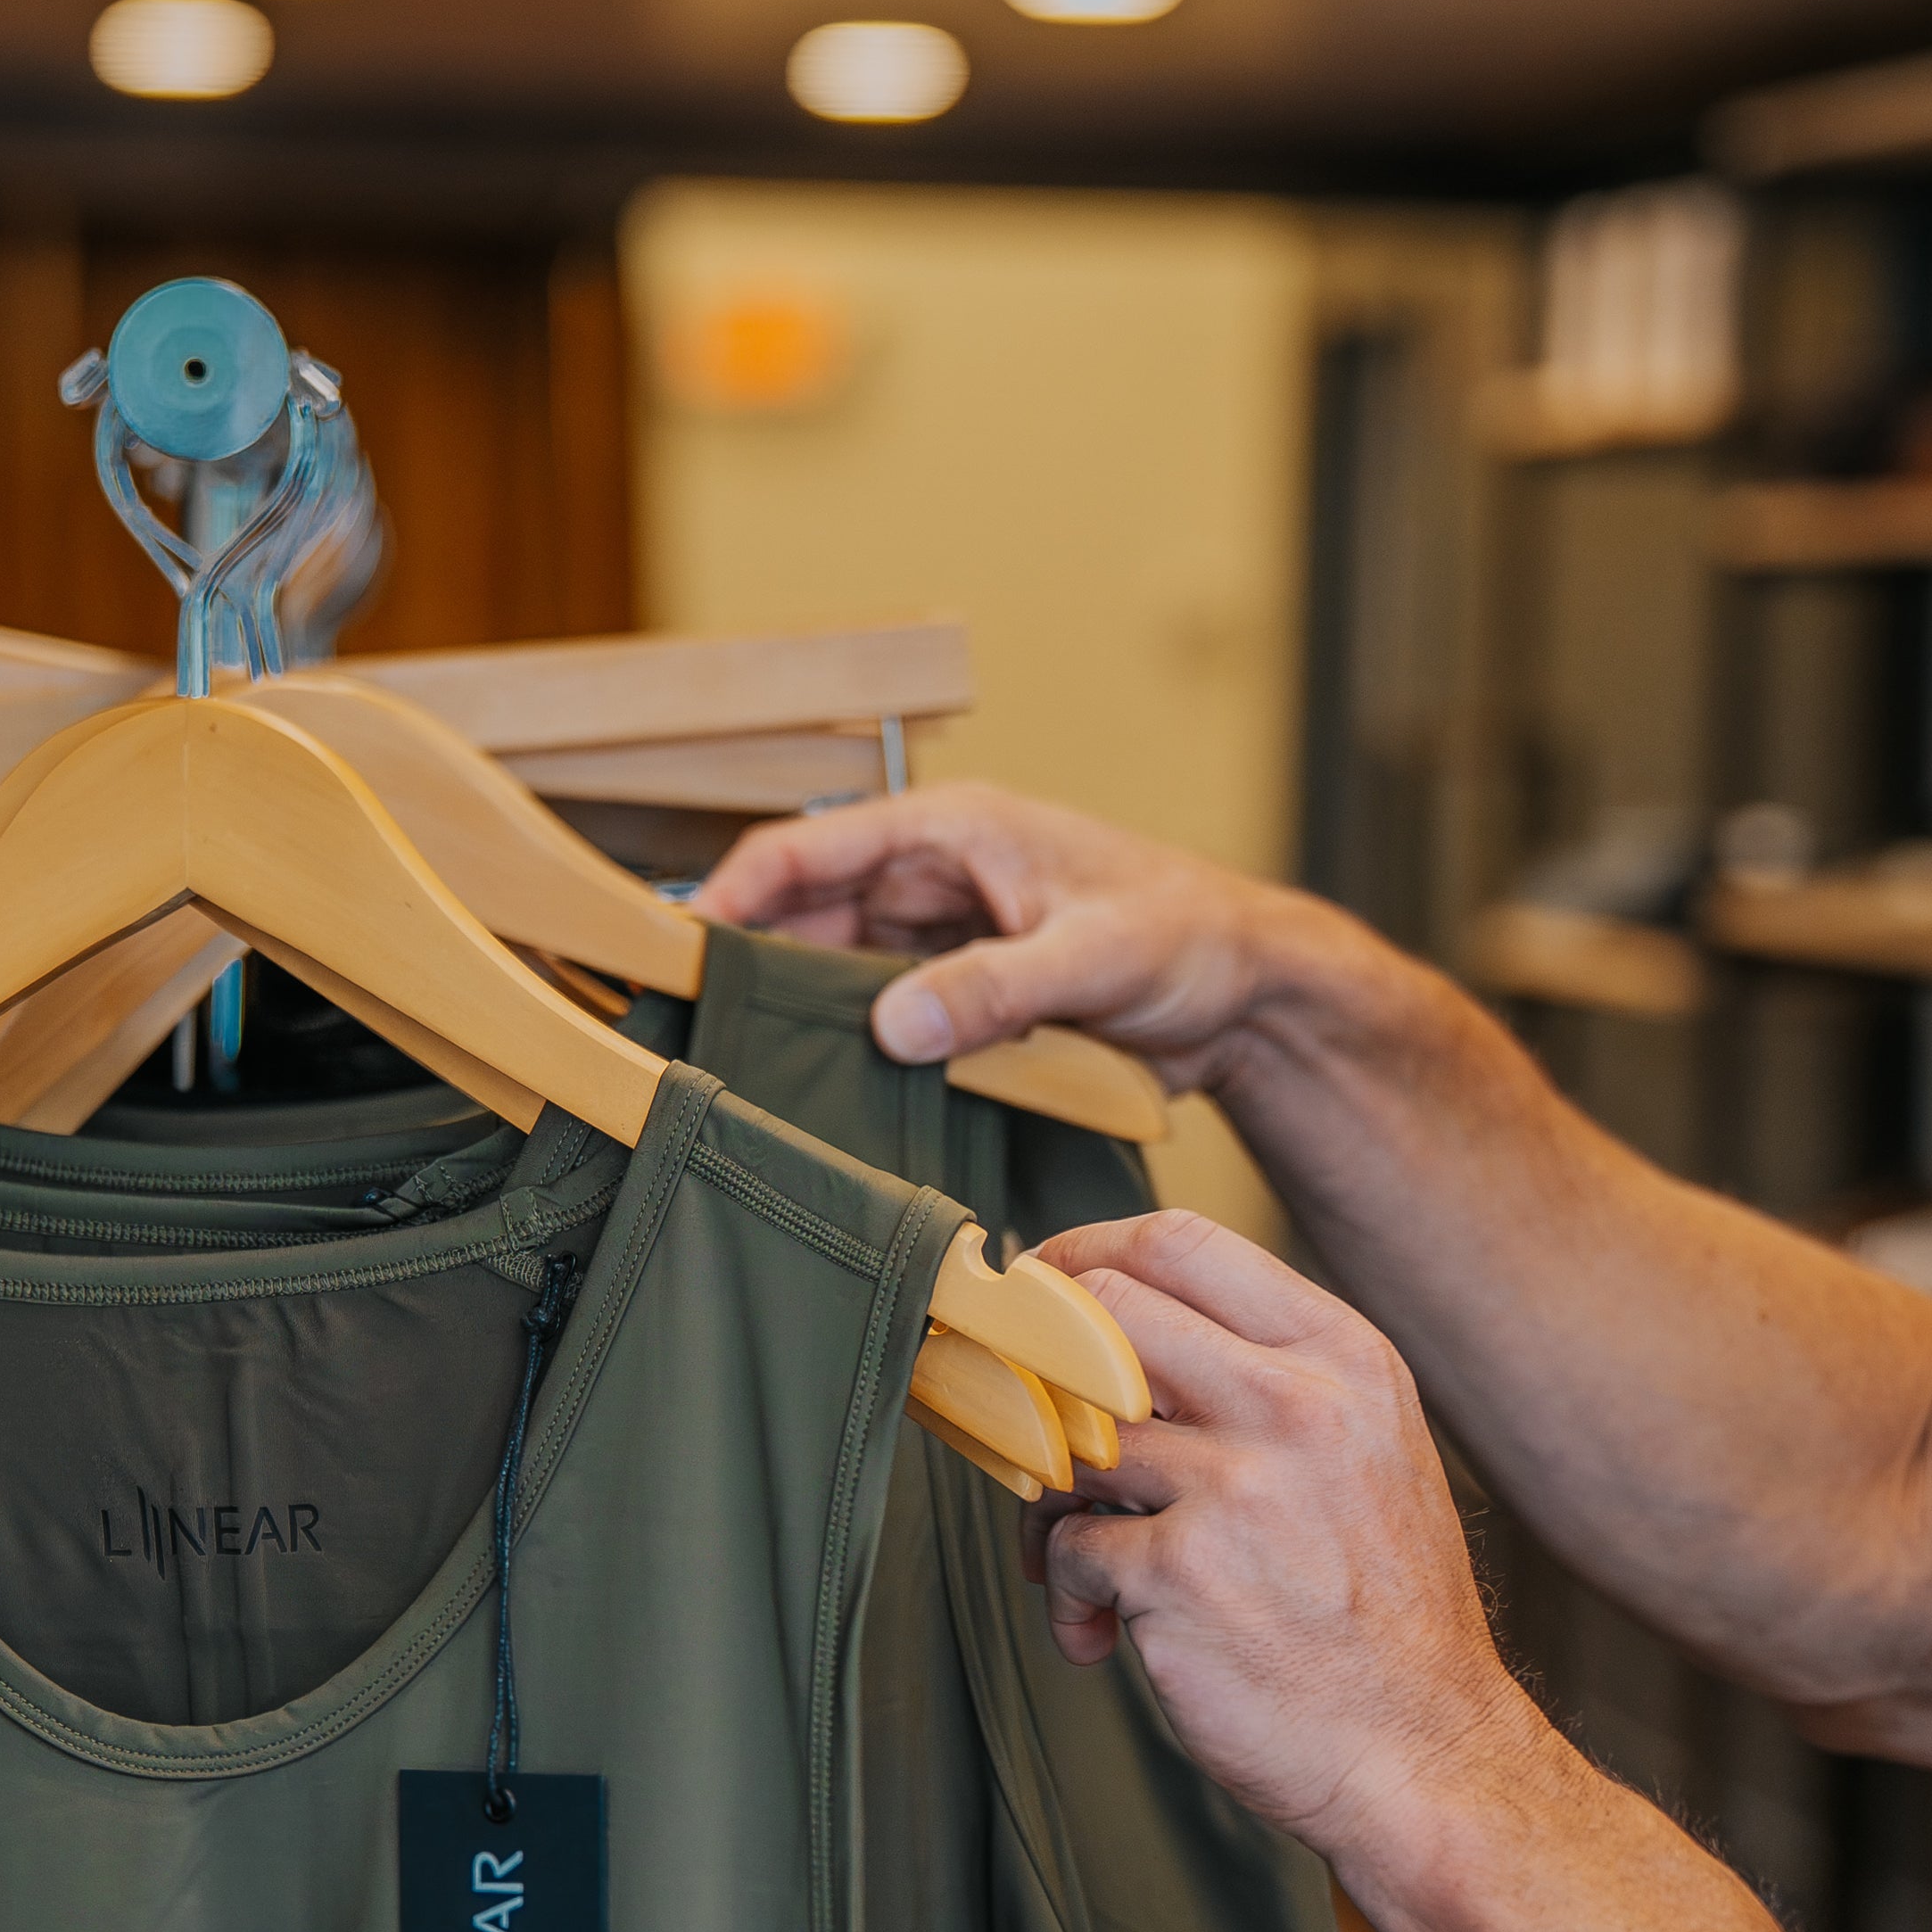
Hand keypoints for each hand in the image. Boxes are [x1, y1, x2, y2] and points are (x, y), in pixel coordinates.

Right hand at [698, 782, 1346, 1093]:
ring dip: (809, 1022)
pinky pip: (890, 1022)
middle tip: (700, 1038)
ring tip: (752, 1078)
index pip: (810, 848)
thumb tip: (894, 1026)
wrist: (1251, 993)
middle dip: (759, 972)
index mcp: (954, 832)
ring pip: (844, 977)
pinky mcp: (968, 996)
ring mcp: (948, 939)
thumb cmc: (1189, 936)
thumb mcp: (1094, 957)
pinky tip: (829, 1099)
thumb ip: (995, 988)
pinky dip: (860, 1053)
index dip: (735, 893)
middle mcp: (937, 878)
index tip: (680, 954)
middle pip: (811, 920)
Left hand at [1027, 1207, 1563, 1879]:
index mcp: (1343, 1360)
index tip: (1041, 1292)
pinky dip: (1066, 1597)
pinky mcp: (1180, 1571)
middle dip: (1040, 1364)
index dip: (1084, 1255)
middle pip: (1101, 1312)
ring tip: (1076, 1566)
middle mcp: (1296, 1405)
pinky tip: (1103, 1637)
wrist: (1424, 1752)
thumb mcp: (1366, 1455)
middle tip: (1023, 1419)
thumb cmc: (1382, 1617)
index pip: (1183, 1242)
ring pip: (1068, 1434)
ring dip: (1045, 1502)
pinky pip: (1066, 1546)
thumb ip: (1268, 1381)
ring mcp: (1237, 1485)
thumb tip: (1118, 1337)